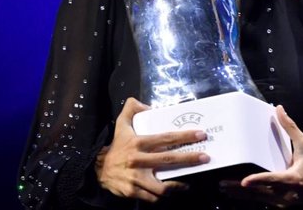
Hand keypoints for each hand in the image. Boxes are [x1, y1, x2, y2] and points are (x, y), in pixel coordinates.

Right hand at [95, 97, 209, 201]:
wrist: (97, 169)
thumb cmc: (115, 145)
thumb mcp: (121, 124)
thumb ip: (132, 109)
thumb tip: (146, 105)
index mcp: (138, 143)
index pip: (166, 138)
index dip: (185, 136)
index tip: (201, 134)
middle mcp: (138, 160)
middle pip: (168, 160)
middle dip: (189, 159)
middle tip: (205, 158)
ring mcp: (136, 178)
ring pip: (162, 186)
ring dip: (178, 185)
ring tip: (189, 183)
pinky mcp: (132, 192)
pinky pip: (152, 198)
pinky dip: (163, 196)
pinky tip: (172, 193)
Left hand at [220, 105, 302, 207]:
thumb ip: (290, 128)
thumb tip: (278, 109)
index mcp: (294, 178)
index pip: (275, 180)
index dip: (260, 180)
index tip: (245, 182)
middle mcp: (287, 193)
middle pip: (260, 192)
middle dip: (240, 189)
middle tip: (222, 184)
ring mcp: (282, 202)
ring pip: (258, 198)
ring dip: (240, 194)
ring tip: (223, 188)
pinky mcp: (278, 204)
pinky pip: (261, 200)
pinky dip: (248, 196)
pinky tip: (234, 193)